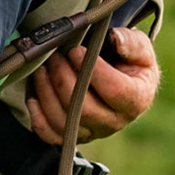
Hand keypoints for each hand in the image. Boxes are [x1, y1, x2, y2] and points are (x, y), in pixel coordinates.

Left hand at [27, 27, 159, 145]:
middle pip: (85, 109)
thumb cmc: (131, 61)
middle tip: (55, 56)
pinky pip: (52, 136)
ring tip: (42, 68)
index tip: (75, 50)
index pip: (114, 90)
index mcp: (135, 100)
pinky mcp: (74, 136)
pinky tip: (33, 97)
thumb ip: (131, 43)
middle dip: (64, 79)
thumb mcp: (141, 48)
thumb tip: (113, 38)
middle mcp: (114, 122)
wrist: (124, 80)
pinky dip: (39, 118)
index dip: (92, 70)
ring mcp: (93, 132)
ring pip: (65, 122)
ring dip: (48, 93)